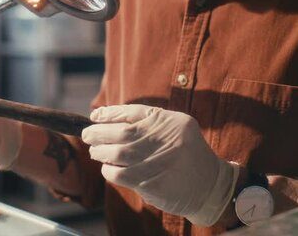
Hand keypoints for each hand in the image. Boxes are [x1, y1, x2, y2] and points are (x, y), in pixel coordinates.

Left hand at [82, 105, 238, 225]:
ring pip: (118, 154)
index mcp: (170, 122)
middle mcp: (167, 139)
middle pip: (123, 133)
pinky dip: (109, 171)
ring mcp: (161, 162)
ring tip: (96, 152)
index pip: (133, 112)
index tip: (94, 117)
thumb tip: (103, 117)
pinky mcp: (154, 184)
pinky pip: (121, 175)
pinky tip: (108, 169)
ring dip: (101, 152)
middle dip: (99, 133)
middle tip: (87, 136)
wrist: (209, 185)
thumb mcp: (173, 127)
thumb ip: (145, 120)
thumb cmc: (184, 153)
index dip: (109, 114)